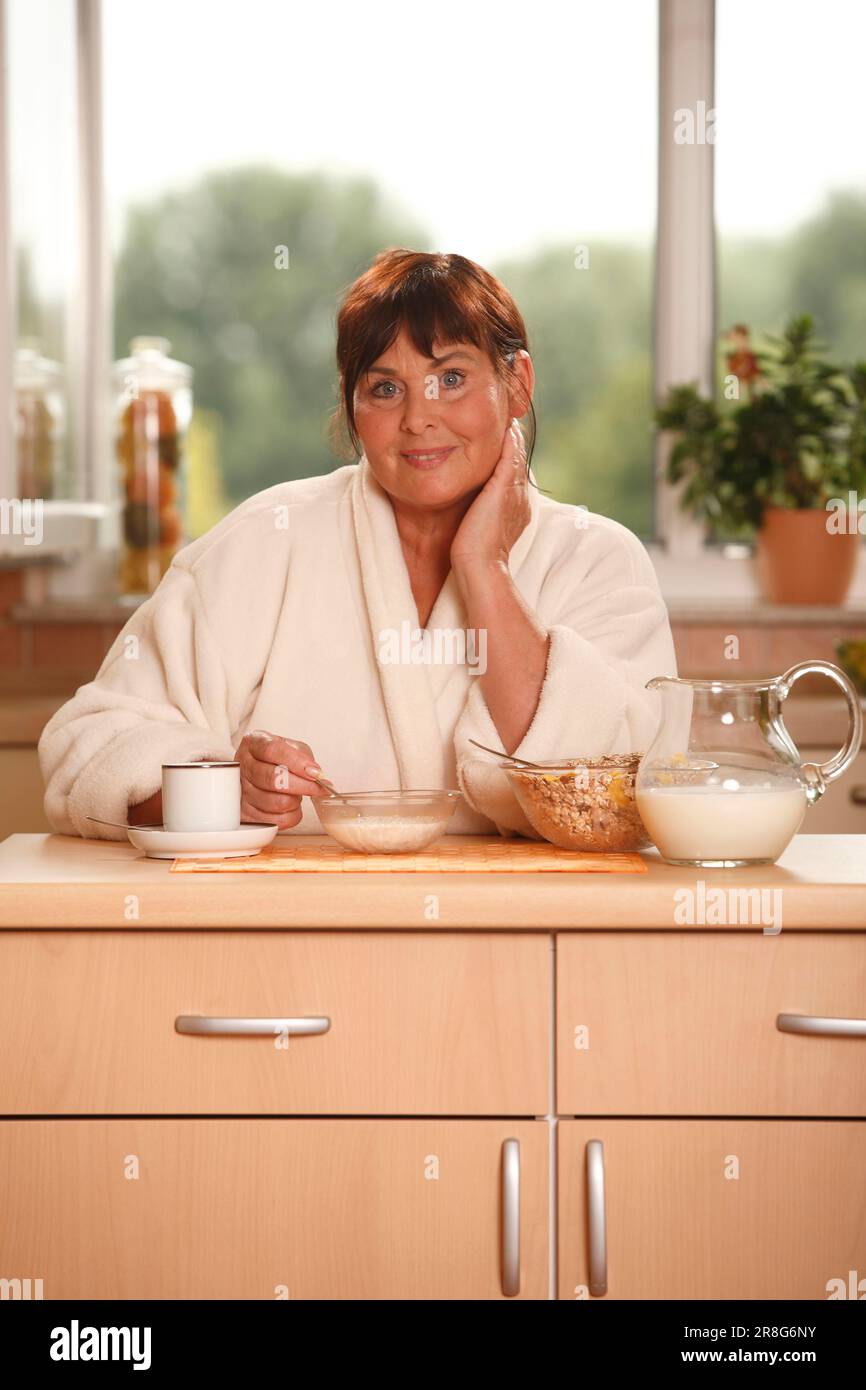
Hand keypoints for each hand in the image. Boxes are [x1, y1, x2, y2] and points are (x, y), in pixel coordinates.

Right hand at [234, 730, 330, 828]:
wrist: (255, 774)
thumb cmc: (274, 760)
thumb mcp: (290, 747)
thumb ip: (303, 756)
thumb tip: (316, 774)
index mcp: (253, 744)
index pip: (273, 751)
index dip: (298, 763)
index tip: (316, 772)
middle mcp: (243, 766)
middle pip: (274, 779)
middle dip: (303, 785)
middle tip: (318, 787)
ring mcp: (241, 791)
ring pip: (278, 802)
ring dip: (296, 801)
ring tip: (297, 794)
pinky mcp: (245, 814)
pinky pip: (277, 821)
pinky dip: (291, 815)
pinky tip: (290, 806)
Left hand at [450, 419, 530, 572]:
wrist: (479, 567)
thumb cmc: (473, 555)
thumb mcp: (480, 528)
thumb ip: (481, 512)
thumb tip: (472, 505)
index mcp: (517, 506)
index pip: (515, 473)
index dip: (510, 456)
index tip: (502, 440)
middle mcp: (521, 497)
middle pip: (519, 460)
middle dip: (514, 441)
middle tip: (509, 419)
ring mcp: (515, 493)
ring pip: (517, 455)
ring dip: (513, 436)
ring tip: (507, 417)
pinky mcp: (503, 488)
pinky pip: (509, 456)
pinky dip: (509, 441)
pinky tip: (505, 426)